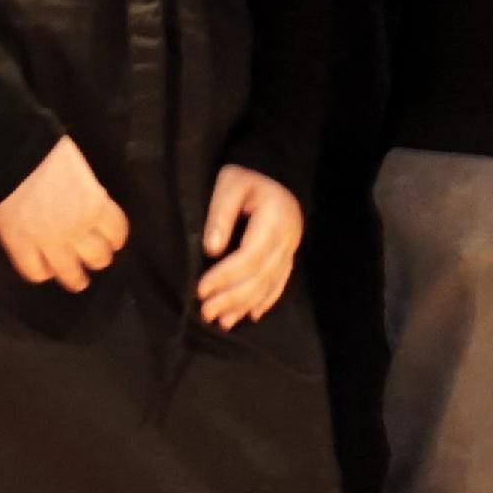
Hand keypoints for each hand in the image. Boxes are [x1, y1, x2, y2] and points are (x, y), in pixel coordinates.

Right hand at [0, 134, 129, 291]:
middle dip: (98, 258)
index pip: (117, 232)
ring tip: (76, 280)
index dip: (115, 238)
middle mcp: (78, 229)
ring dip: (76, 278)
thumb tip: (84, 198)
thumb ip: (86, 191)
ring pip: (70, 273)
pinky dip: (41, 273)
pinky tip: (43, 270)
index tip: (112, 241)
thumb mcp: (78, 168)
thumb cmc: (44, 150)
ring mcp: (49, 242)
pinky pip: (35, 272)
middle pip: (98, 257)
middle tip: (94, 258)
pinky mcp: (21, 248)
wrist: (9, 154)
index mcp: (96, 205)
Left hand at [195, 164, 303, 328]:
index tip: (201, 289)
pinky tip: (250, 315)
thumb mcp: (229, 184)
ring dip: (245, 305)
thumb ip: (220, 214)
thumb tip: (212, 249)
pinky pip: (280, 283)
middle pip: (261, 276)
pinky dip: (264, 301)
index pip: (250, 256)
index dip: (226, 276)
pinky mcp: (288, 255)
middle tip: (206, 313)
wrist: (275, 171)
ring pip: (270, 284)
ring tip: (222, 322)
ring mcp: (291, 249)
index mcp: (274, 219)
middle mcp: (287, 238)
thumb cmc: (245, 177)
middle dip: (232, 298)